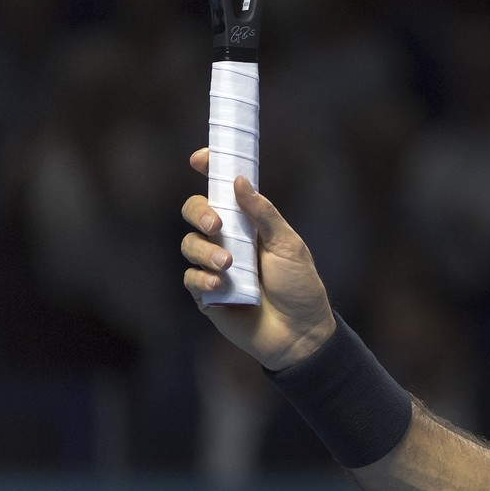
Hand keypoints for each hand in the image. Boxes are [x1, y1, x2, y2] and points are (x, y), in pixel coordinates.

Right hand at [181, 148, 336, 370]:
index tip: (201, 158)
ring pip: (189, 244)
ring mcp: (215, 266)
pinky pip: (190, 277)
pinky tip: (221, 287)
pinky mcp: (206, 294)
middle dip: (200, 213)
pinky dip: (203, 279)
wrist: (299, 333)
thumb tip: (239, 180)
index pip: (224, 191)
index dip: (211, 171)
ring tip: (229, 266)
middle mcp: (229, 240)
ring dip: (205, 252)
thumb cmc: (300, 286)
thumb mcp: (288, 244)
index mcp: (250, 223)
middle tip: (217, 226)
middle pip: (196, 212)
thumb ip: (264, 214)